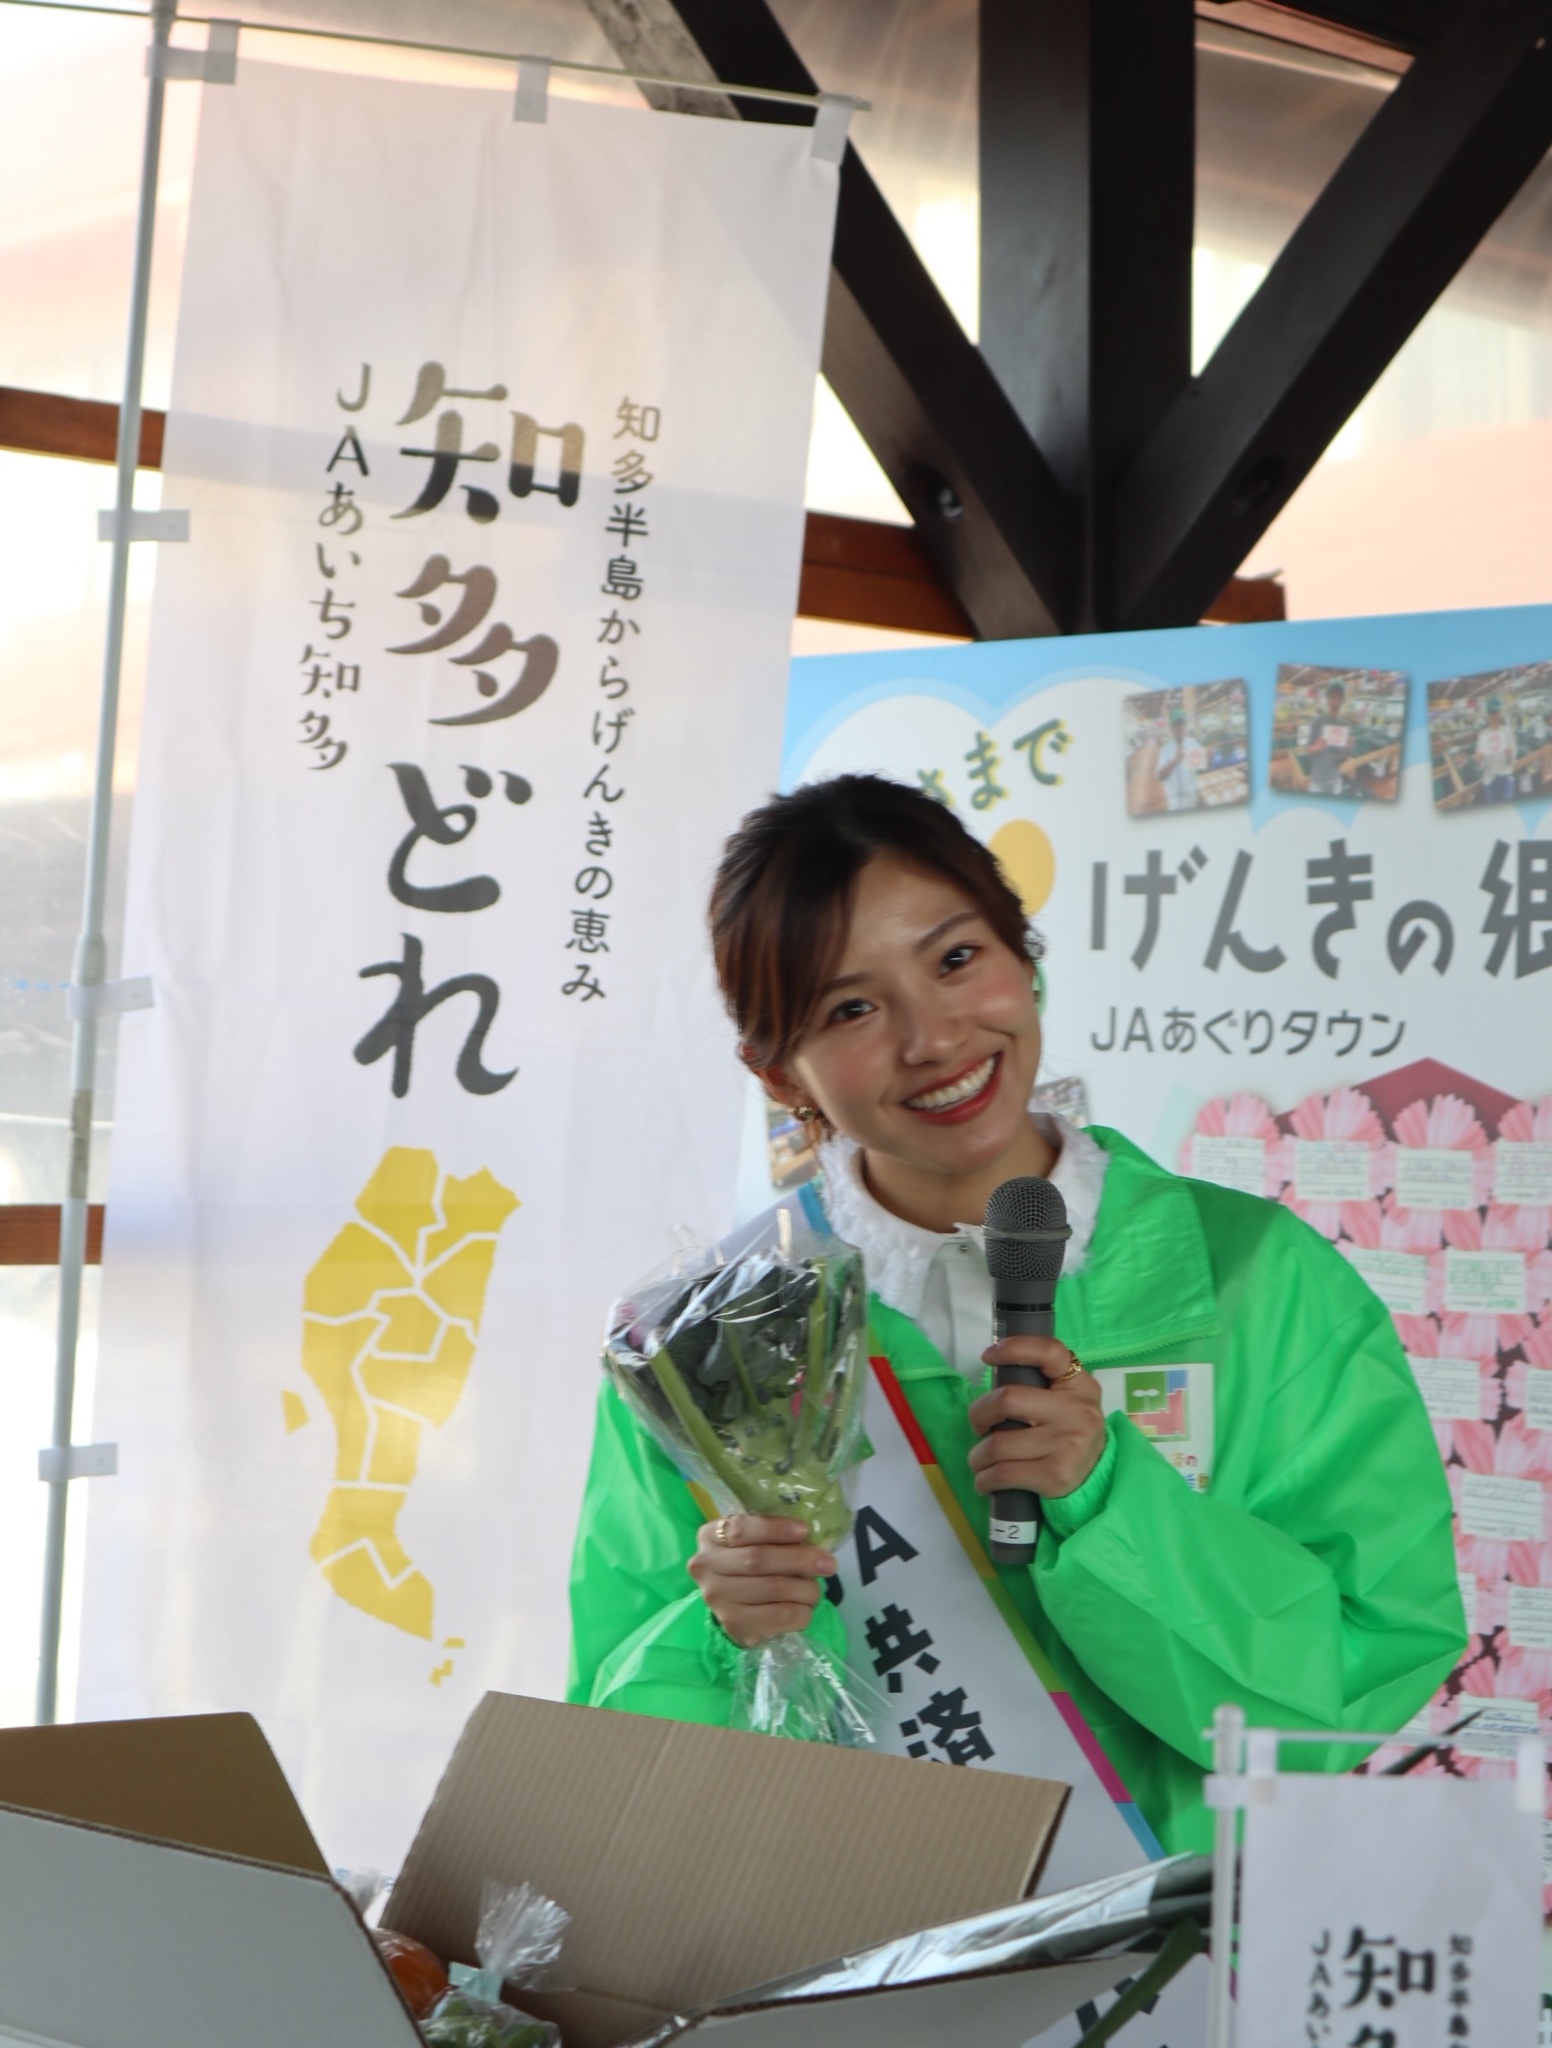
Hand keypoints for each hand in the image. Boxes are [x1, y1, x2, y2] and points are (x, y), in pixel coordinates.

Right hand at [687, 1514, 836, 1648]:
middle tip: (828, 1563)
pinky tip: (805, 1608)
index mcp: (710, 1537)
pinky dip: (802, 1611)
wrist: (735, 1604)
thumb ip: (773, 1534)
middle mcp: (706, 1568)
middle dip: (799, 1559)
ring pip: (773, 1589)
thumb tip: (810, 1538)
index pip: (741, 1529)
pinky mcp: (736, 1626)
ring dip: (805, 1588)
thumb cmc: (749, 1562)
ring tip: (816, 1588)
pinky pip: (780, 1617)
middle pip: (758, 1559)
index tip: (804, 1530)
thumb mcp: (753, 1540)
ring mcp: (718, 1600)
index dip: (775, 1529)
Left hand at [967, 1337, 1105, 1502]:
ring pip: (997, 1444)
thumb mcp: (1068, 1400)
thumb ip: (1039, 1386)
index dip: (1014, 1348)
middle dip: (978, 1414)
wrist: (1097, 1477)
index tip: (988, 1356)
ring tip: (981, 1460)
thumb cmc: (1069, 1432)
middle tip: (979, 1426)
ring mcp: (1068, 1444)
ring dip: (977, 1456)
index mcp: (1079, 1385)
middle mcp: (1077, 1411)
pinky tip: (986, 1480)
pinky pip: (1003, 1474)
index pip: (1050, 1352)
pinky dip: (984, 1479)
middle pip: (1007, 1400)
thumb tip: (991, 1384)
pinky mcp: (1057, 1476)